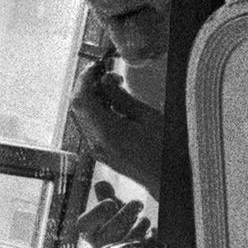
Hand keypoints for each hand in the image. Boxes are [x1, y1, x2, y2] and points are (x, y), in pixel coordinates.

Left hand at [68, 60, 164, 194]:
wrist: (169, 181)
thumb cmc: (166, 151)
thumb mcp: (148, 118)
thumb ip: (122, 98)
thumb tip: (106, 80)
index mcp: (108, 133)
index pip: (82, 100)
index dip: (85, 78)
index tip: (96, 66)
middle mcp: (97, 143)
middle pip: (78, 107)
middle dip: (87, 85)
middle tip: (106, 72)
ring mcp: (97, 150)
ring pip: (82, 116)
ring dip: (92, 97)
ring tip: (115, 87)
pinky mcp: (101, 154)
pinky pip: (90, 126)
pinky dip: (95, 110)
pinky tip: (113, 104)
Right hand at [73, 180, 150, 247]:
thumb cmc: (114, 226)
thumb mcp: (108, 208)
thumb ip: (104, 195)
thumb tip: (100, 183)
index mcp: (88, 232)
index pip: (84, 223)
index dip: (99, 211)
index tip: (111, 203)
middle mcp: (98, 247)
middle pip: (112, 229)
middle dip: (127, 212)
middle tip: (137, 203)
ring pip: (130, 240)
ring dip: (141, 224)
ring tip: (144, 219)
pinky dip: (150, 236)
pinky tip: (151, 231)